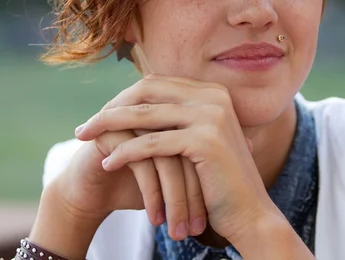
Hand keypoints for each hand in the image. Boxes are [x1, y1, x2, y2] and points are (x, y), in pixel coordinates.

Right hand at [51, 121, 208, 239]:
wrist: (93, 192)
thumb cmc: (139, 182)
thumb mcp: (177, 173)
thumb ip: (208, 156)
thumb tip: (251, 145)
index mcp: (173, 114)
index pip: (203, 146)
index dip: (208, 182)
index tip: (215, 217)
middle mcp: (155, 112)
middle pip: (188, 151)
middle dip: (194, 195)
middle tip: (197, 228)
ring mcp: (133, 118)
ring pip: (166, 159)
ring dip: (174, 200)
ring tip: (179, 232)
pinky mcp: (112, 132)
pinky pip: (141, 163)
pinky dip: (152, 195)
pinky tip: (156, 219)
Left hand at [75, 74, 273, 243]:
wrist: (250, 213)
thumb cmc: (219, 181)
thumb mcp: (199, 141)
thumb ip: (178, 118)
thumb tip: (136, 105)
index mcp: (212, 92)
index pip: (156, 83)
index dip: (124, 97)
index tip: (102, 115)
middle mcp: (213, 96)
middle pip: (147, 91)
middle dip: (111, 107)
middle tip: (85, 127)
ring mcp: (211, 115)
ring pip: (145, 114)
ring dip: (109, 126)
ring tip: (85, 139)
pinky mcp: (205, 139)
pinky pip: (153, 143)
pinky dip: (126, 152)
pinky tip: (108, 163)